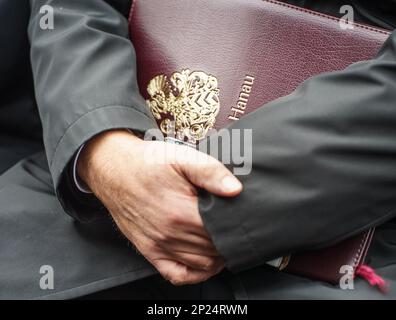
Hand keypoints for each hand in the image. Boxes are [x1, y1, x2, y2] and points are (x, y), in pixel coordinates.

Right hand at [77, 130, 242, 284]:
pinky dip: (195, 274)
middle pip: (214, 249)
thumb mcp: (182, 157)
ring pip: (201, 264)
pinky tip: (205, 264)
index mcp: (181, 211)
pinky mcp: (148, 250)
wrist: (113, 169)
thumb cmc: (148, 163)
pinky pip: (176, 275)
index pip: (221, 231)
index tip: (241, 218)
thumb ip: (210, 172)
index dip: (235, 226)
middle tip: (236, 229)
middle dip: (229, 240)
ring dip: (217, 257)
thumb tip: (236, 190)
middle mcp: (170, 233)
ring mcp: (158, 245)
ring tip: (225, 243)